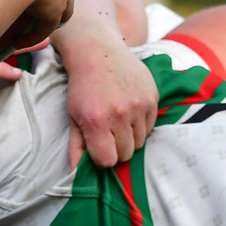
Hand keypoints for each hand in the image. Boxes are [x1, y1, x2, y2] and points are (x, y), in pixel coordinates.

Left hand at [53, 0, 157, 166]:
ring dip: (129, 137)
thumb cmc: (82, 85)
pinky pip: (151, 126)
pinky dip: (141, 124)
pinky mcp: (152, 96)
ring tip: (118, 120)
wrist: (98, 50)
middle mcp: (120, 114)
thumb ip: (76, 146)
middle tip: (107, 133)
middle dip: (116, 149)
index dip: (102, 157)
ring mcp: (139, 105)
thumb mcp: (73, 114)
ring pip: (140, 142)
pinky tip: (129, 109)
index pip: (108, 161)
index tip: (98, 145)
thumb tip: (75, 175)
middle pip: (126, 154)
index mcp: (97, 121)